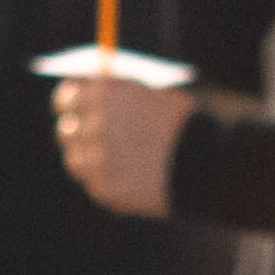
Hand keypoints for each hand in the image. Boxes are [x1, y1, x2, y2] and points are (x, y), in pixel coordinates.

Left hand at [52, 70, 197, 217]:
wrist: (207, 162)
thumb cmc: (185, 122)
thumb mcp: (152, 90)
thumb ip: (118, 89)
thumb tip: (92, 87)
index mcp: (103, 92)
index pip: (66, 98)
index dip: (68, 106)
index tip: (72, 112)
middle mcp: (94, 123)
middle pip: (66, 131)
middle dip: (78, 135)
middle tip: (93, 142)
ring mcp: (96, 157)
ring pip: (75, 161)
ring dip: (91, 161)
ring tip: (119, 163)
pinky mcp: (104, 188)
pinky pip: (95, 184)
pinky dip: (109, 182)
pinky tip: (133, 180)